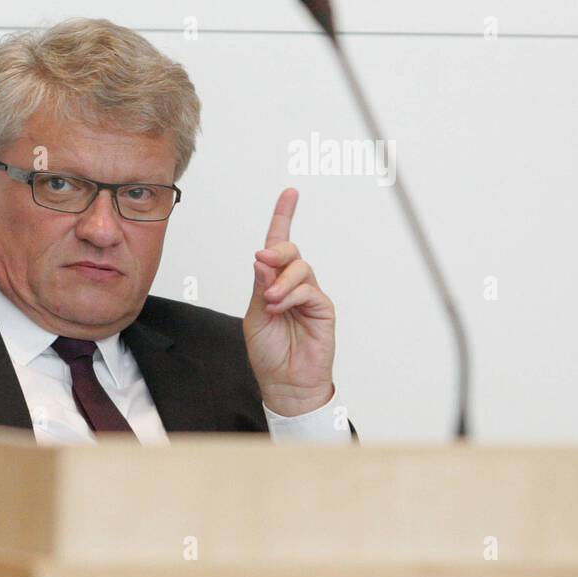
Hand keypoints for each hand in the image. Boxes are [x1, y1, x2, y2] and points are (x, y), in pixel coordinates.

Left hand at [243, 188, 336, 416]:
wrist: (284, 383)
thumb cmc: (268, 353)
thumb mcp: (254, 316)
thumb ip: (260, 287)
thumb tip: (262, 259)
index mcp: (273, 283)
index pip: (278, 245)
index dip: (284, 216)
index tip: (290, 193)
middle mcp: (293, 285)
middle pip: (290, 251)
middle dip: (277, 251)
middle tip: (262, 263)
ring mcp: (310, 295)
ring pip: (301, 268)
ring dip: (282, 280)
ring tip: (271, 301)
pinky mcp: (323, 308)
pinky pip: (310, 290)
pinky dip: (292, 295)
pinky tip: (281, 307)